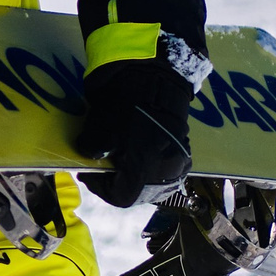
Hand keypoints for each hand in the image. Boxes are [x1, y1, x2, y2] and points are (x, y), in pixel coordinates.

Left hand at [77, 57, 194, 207]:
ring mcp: (179, 162)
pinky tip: (142, 156)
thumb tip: (91, 156)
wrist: (158, 78)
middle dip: (118, 184)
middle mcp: (166, 173)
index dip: (100, 188)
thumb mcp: (99, 129)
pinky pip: (168, 171)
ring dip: (136, 178)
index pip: (120, 197)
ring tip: (123, 162)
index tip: (90, 172)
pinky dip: (153, 169)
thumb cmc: (126, 105)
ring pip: (155, 184)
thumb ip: (91, 150)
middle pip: (139, 193)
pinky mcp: (185, 151)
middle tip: (105, 168)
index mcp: (145, 171)